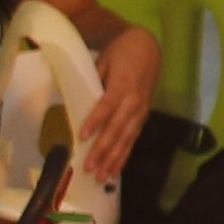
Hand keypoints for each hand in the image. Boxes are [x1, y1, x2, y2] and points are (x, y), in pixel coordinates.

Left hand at [81, 27, 162, 175]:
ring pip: (126, 138)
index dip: (96, 120)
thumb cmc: (121, 52)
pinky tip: (115, 169)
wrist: (147, 47)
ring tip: (101, 176)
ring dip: (114, 158)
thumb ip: (94, 81)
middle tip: (89, 167)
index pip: (108, 105)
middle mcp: (134, 100)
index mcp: (123, 83)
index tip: (83, 135)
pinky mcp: (143, 116)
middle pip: (117, 128)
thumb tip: (75, 102)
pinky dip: (124, 155)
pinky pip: (133, 139)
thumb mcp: (104, 60)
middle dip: (103, 149)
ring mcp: (141, 110)